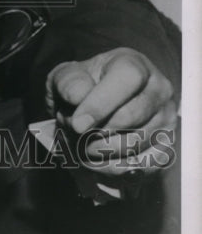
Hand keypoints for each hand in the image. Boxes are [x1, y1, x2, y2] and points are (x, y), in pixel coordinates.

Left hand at [45, 47, 176, 175]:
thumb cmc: (81, 87)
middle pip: (130, 117)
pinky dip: (113, 169)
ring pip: (134, 145)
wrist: (91, 106)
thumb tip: (79, 97)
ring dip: (100, 153)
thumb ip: (69, 83)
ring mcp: (166, 120)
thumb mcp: (66, 76)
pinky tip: (96, 161)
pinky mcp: (166, 148)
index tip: (77, 124)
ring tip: (80, 145)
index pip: (127, 79)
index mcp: (133, 64)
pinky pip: (143, 167)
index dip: (100, 103)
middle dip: (94, 132)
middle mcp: (158, 90)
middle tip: (73, 134)